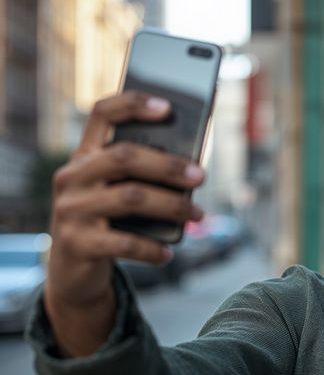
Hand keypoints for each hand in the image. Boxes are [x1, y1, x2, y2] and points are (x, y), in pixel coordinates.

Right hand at [44, 91, 205, 354]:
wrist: (73, 270)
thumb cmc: (109, 222)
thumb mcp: (118, 192)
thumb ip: (144, 177)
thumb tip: (192, 172)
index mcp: (85, 156)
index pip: (103, 115)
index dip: (133, 105)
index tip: (168, 107)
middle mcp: (72, 177)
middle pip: (124, 157)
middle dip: (169, 165)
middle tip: (201, 176)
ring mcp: (70, 209)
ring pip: (130, 197)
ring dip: (171, 206)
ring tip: (197, 215)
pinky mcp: (76, 243)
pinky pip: (123, 242)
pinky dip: (152, 249)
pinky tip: (169, 253)